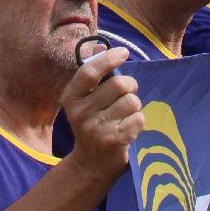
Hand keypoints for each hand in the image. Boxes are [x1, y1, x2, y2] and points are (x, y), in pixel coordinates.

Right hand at [62, 46, 142, 189]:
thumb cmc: (91, 125)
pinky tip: (128, 129)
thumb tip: (99, 45)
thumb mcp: (85, 101)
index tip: (124, 53)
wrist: (90, 165)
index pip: (89, 71)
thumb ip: (92, 74)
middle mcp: (80, 113)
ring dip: (135, 106)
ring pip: (132, 101)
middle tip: (128, 93)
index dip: (108, 58)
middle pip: (119, 85)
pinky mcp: (114, 141)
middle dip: (130, 86)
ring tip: (125, 115)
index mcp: (71, 98)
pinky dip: (138, 122)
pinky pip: (138, 119)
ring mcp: (96, 128)